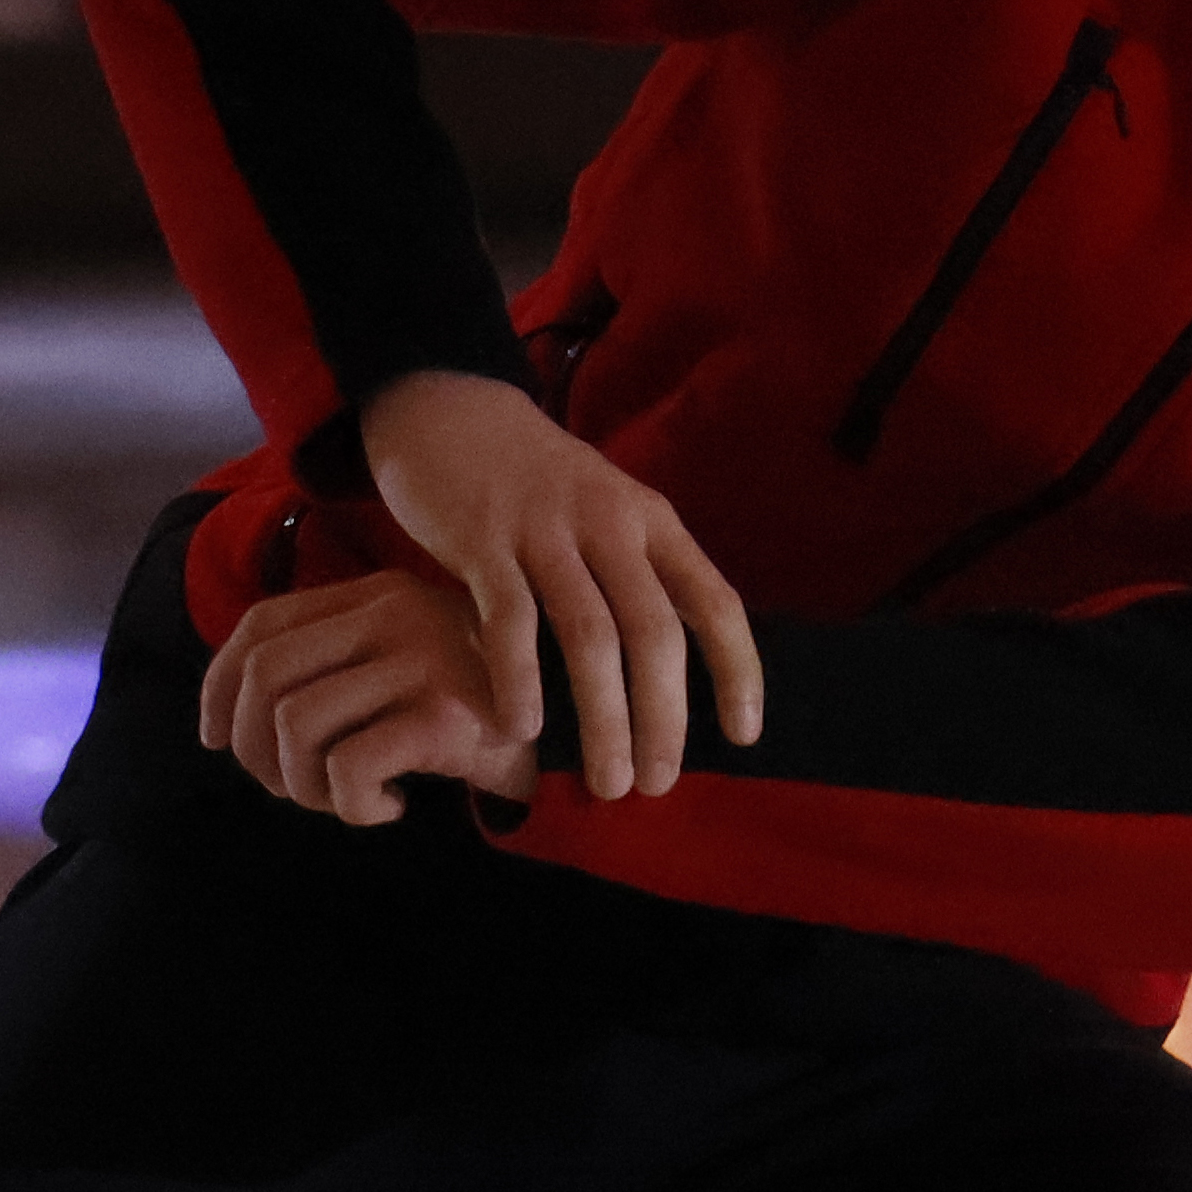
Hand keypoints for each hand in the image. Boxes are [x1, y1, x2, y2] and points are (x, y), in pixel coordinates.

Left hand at [199, 572, 538, 826]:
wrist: (590, 729)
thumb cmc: (490, 711)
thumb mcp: (411, 668)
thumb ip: (343, 670)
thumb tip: (236, 722)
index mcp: (376, 595)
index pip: (260, 627)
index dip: (218, 688)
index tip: (217, 742)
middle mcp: (392, 614)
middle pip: (263, 678)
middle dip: (253, 751)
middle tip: (292, 792)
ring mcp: (420, 660)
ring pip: (294, 727)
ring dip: (303, 786)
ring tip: (345, 802)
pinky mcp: (446, 715)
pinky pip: (349, 768)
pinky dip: (352, 805)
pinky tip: (390, 809)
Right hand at [357, 371, 762, 800]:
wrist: (449, 408)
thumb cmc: (535, 484)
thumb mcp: (606, 512)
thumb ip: (637, 578)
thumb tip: (671, 680)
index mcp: (652, 521)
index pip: (714, 601)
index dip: (737, 671)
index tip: (742, 736)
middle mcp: (609, 522)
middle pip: (654, 632)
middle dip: (663, 717)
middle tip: (657, 783)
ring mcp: (545, 529)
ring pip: (589, 636)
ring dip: (603, 717)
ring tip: (605, 780)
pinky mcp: (482, 539)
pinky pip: (508, 621)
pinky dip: (520, 680)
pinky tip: (522, 728)